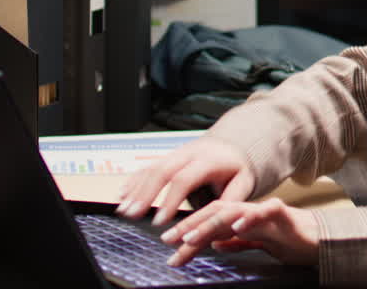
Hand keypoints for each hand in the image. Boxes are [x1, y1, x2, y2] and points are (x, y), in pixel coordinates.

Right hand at [116, 135, 255, 225]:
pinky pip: (148, 166)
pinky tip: (122, 195)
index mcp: (209, 160)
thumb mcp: (244, 183)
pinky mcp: (168, 156)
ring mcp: (176, 153)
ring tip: (123, 210)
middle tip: (133, 214)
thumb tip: (222, 222)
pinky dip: (134, 181)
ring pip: (152, 167)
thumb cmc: (238, 168)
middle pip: (162, 170)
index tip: (160, 221)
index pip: (185, 179)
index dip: (170, 200)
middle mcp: (189, 153)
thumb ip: (231, 202)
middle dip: (145, 194)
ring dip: (135, 189)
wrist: (232, 145)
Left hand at [160, 197, 318, 266]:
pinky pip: (264, 212)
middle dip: (190, 226)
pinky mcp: (282, 213)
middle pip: (214, 212)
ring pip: (233, 211)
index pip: (209, 221)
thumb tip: (215, 245)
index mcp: (241, 219)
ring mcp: (264, 211)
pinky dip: (250, 218)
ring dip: (210, 224)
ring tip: (192, 237)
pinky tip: (237, 227)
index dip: (188, 231)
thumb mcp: (257, 245)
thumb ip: (237, 243)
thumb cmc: (290, 240)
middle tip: (170, 240)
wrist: (321, 238)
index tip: (168, 245)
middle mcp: (249, 211)